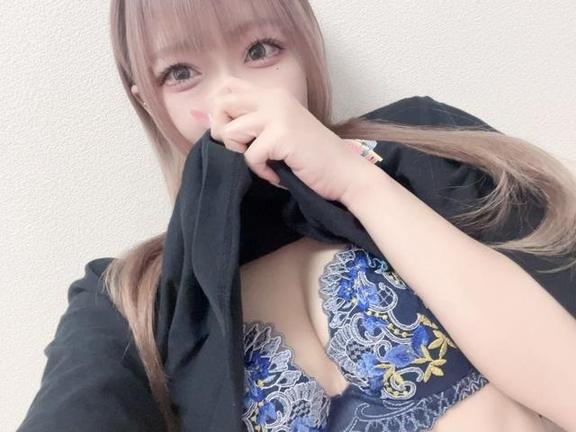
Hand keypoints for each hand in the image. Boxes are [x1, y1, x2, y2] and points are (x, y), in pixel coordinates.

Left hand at [206, 76, 380, 202]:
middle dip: (222, 133)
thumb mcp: (281, 130)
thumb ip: (255, 121)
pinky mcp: (282, 135)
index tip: (234, 135)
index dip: (220, 112)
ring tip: (263, 164)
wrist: (345, 173)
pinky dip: (261, 172)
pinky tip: (277, 175)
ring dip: (241, 155)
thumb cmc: (312, 157)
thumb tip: (212, 123)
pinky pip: (249, 156)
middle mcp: (273, 98)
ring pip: (230, 131)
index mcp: (272, 94)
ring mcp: (278, 114)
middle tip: (242, 151)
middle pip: (221, 104)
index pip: (227, 87)